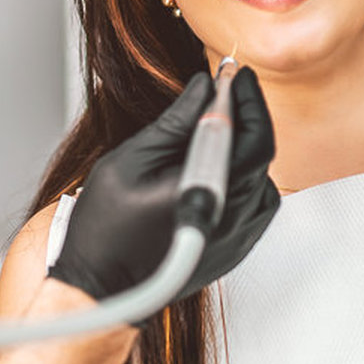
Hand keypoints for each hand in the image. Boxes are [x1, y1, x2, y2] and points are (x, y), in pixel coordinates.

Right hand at [48, 68, 278, 302]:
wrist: (102, 290)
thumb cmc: (105, 232)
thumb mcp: (131, 162)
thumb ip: (174, 123)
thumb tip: (203, 89)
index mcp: (208, 193)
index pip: (251, 135)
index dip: (247, 98)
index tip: (236, 73)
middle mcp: (232, 218)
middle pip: (260, 153)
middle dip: (245, 115)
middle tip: (224, 90)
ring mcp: (238, 237)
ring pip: (261, 176)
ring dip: (243, 146)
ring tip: (213, 129)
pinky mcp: (236, 248)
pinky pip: (256, 201)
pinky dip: (243, 176)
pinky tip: (214, 167)